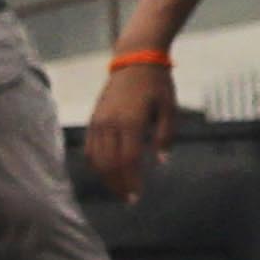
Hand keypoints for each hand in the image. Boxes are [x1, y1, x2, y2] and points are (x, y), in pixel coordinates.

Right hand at [84, 59, 176, 200]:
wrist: (135, 60)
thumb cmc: (157, 84)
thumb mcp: (170, 107)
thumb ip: (165, 135)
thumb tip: (162, 161)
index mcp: (131, 121)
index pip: (128, 160)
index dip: (131, 181)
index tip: (137, 196)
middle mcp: (110, 123)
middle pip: (109, 164)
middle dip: (118, 184)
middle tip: (128, 199)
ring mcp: (99, 121)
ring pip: (96, 158)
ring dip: (106, 177)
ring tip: (119, 189)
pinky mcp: (94, 119)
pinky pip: (90, 148)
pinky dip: (96, 164)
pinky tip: (107, 172)